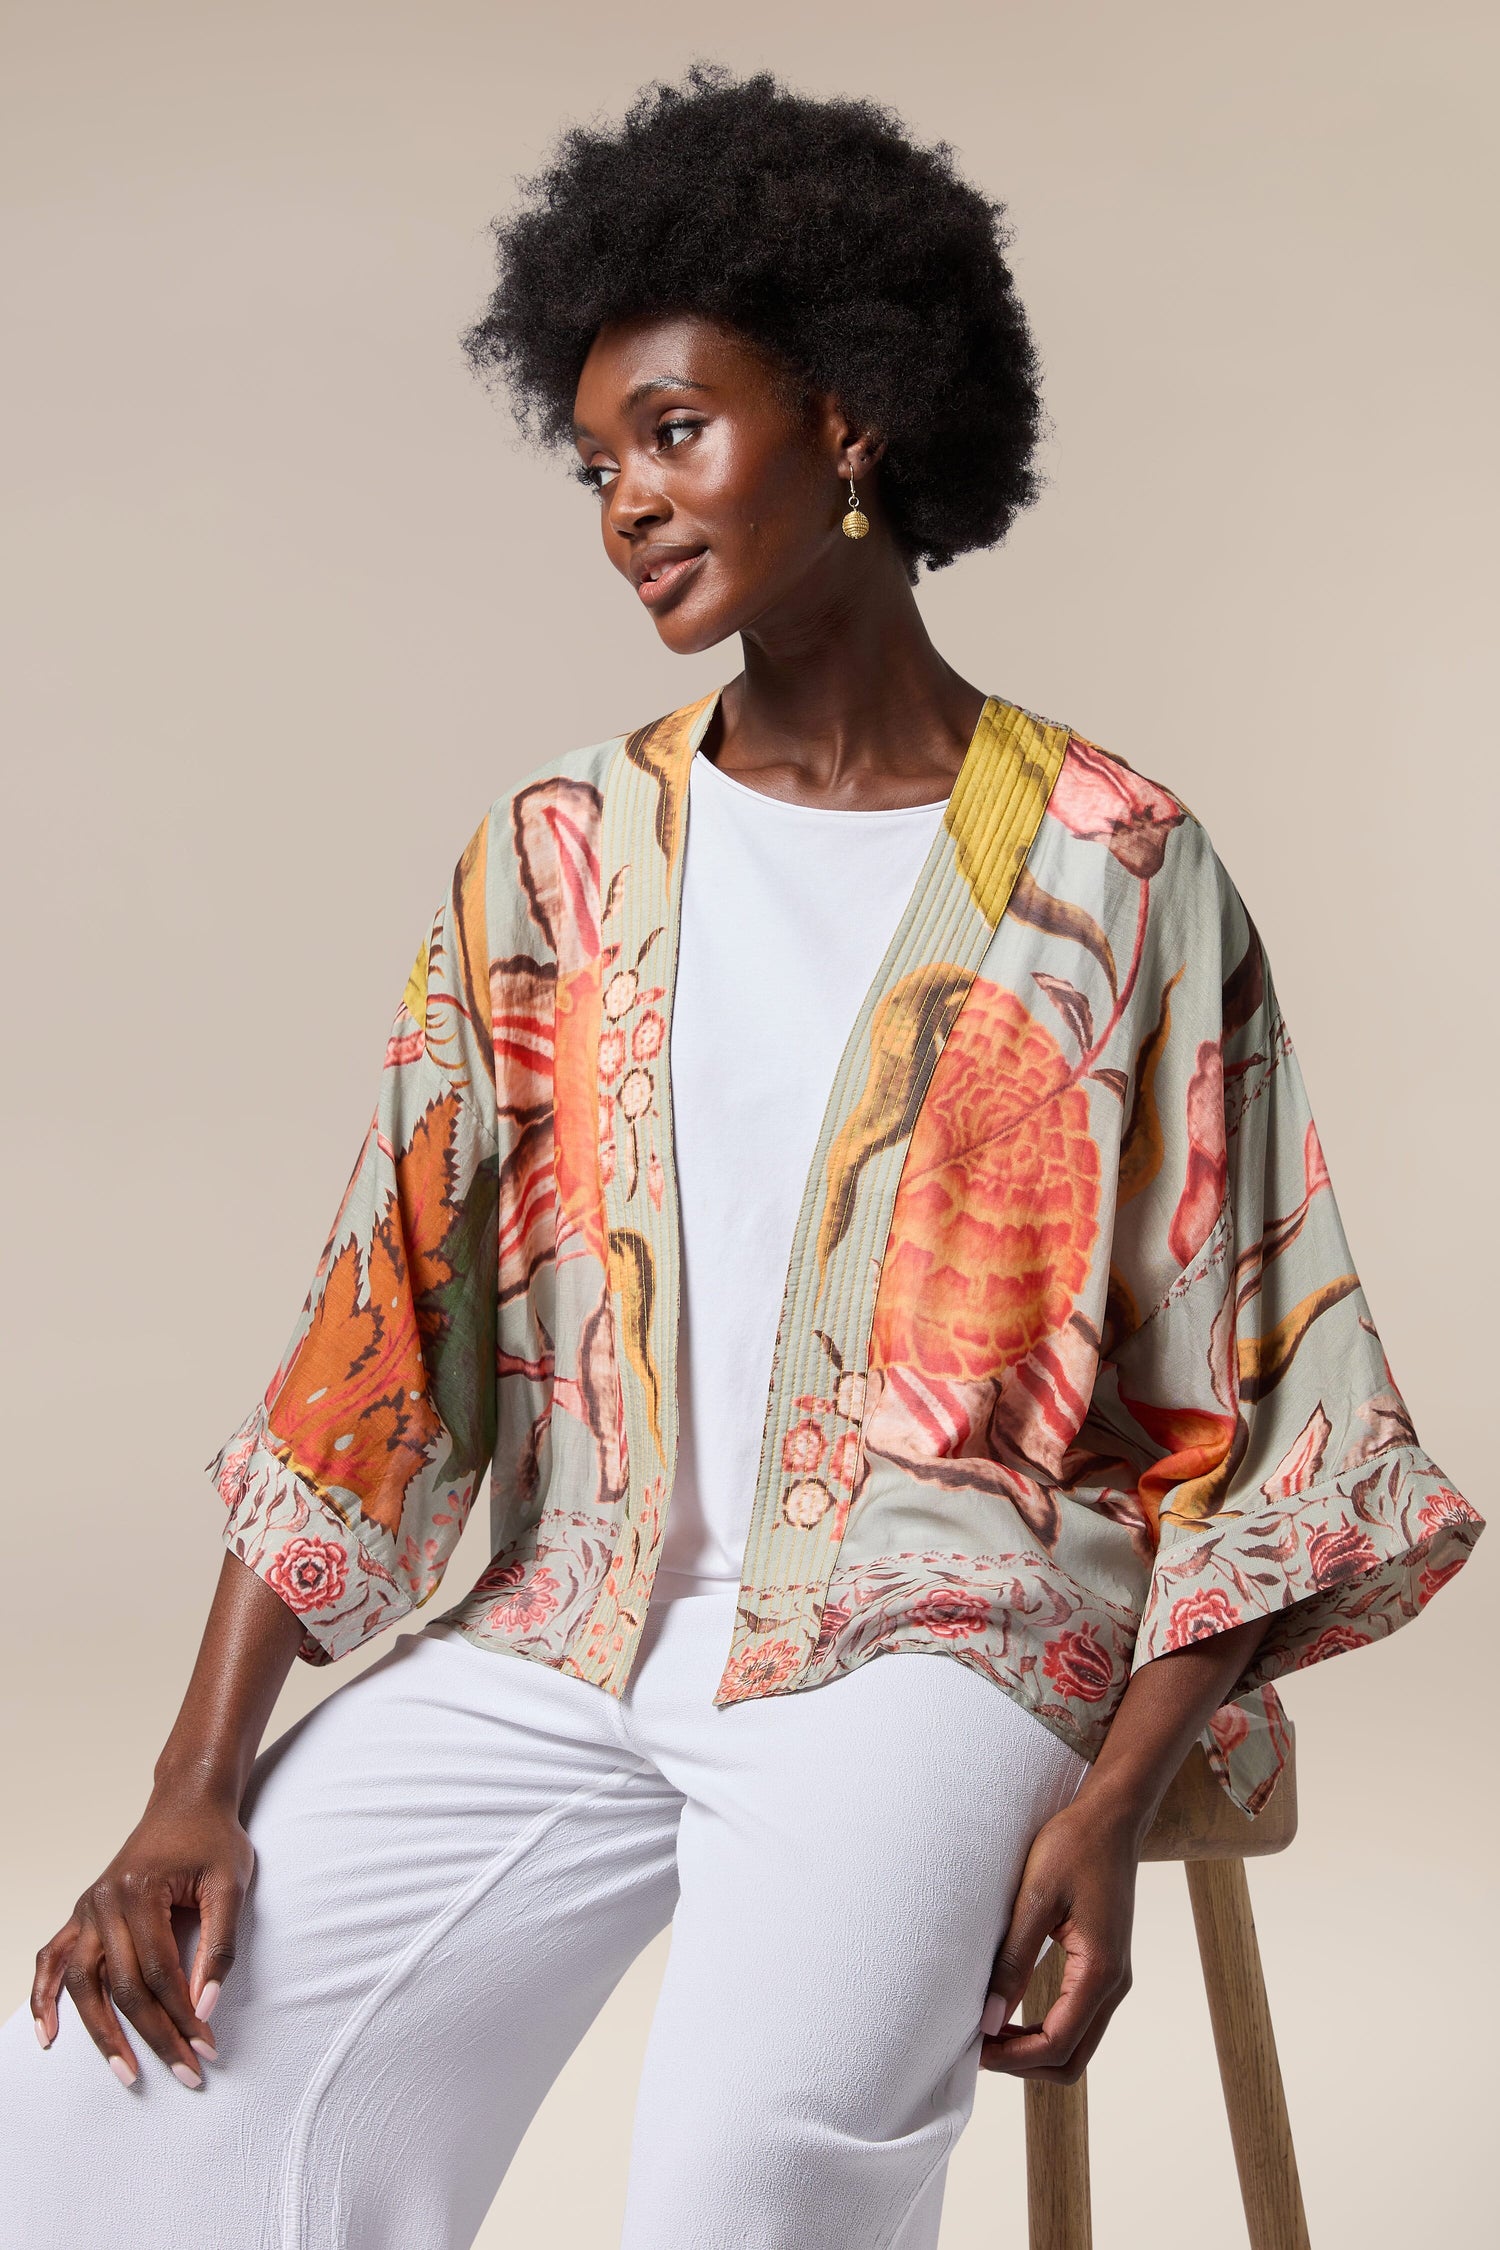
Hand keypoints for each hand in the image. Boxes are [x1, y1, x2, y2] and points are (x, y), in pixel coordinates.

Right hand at [31, 1787, 252, 2088]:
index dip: (183, 2016)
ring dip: (101, 2033)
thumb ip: (220, 1946)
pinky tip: (49, 2035)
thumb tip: (205, 2008)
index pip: (160, 1973)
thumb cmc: (213, 1840)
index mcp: (140, 1892)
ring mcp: (87, 1908)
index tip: (206, 2049)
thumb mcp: (231, 1884)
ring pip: (83, 1983)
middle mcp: (104, 1902)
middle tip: (184, 2072)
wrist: (187, 1801)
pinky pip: (52, 1959)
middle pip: (123, 1987)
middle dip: (155, 2035)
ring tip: (125, 2072)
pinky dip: (44, 1998)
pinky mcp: (82, 1913)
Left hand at [979, 1796, 1137, 2082]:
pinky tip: (1012, 2014)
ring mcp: (1113, 1978)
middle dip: (1024, 2064)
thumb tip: (988, 2018)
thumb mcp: (1035, 1900)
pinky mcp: (1104, 1967)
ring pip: (1077, 2044)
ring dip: (1034, 2049)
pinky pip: (1079, 2019)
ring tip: (990, 2032)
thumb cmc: (1074, 1847)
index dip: (1013, 2058)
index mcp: (1099, 1971)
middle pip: (1072, 2060)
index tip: (974, 2048)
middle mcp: (1114, 1984)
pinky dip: (1046, 2029)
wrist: (1111, 1818)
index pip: (1057, 2044)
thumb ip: (1013, 1961)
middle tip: (978, 2046)